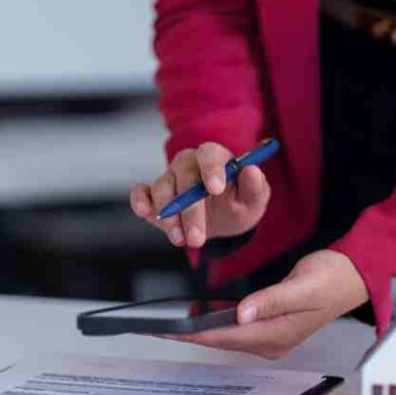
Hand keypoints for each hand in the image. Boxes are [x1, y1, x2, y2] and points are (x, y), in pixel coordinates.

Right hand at [130, 142, 270, 247]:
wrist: (224, 220)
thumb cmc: (239, 203)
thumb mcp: (254, 200)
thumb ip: (255, 187)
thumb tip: (252, 170)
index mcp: (215, 158)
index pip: (210, 154)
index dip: (211, 169)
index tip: (216, 190)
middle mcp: (189, 163)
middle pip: (184, 177)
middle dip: (190, 210)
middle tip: (197, 238)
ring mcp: (170, 177)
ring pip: (163, 189)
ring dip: (170, 217)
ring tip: (182, 240)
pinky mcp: (153, 195)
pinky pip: (141, 192)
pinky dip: (140, 200)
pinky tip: (144, 211)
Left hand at [167, 250, 369, 358]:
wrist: (355, 276)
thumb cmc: (334, 278)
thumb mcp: (304, 285)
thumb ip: (273, 300)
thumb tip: (242, 313)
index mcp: (278, 334)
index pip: (225, 336)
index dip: (192, 333)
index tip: (166, 329)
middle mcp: (272, 341)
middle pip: (220, 340)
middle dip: (187, 334)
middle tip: (154, 327)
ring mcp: (272, 336)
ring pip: (226, 337)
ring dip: (198, 331)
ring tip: (168, 326)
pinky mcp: (271, 326)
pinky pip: (235, 330)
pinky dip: (214, 325)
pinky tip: (198, 320)